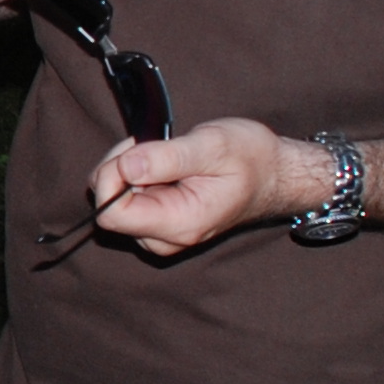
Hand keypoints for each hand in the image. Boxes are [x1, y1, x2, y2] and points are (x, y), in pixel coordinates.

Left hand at [81, 118, 315, 256]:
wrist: (275, 174)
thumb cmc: (251, 159)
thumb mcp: (213, 146)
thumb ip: (167, 158)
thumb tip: (126, 166)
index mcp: (179, 224)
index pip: (112, 215)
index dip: (111, 177)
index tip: (135, 150)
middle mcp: (165, 238)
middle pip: (108, 209)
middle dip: (119, 169)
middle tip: (153, 145)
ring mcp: (161, 234)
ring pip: (114, 203)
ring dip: (127, 170)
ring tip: (164, 154)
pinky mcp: (159, 223)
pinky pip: (127, 201)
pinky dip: (135, 176)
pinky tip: (162, 165)